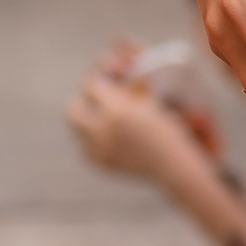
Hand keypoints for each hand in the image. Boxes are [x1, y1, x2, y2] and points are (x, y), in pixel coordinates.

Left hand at [66, 73, 197, 179]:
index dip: (100, 82)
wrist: (171, 164)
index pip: (92, 87)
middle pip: (73, 108)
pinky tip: (111, 139)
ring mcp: (98, 149)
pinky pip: (85, 145)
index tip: (108, 83)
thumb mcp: (146, 102)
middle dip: (84, 102)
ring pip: (77, 128)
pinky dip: (94, 140)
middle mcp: (103, 131)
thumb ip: (121, 91)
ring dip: (88, 120)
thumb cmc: (165, 129)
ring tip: (105, 121)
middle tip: (95, 102)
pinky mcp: (99, 162)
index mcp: (118, 111)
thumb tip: (102, 81)